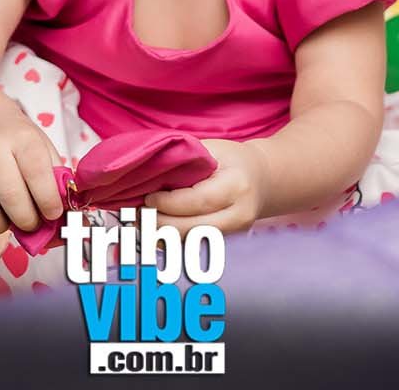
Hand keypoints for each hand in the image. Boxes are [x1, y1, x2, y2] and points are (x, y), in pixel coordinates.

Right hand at [0, 103, 65, 235]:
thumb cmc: (19, 143)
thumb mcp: (44, 149)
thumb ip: (57, 181)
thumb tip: (68, 219)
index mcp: (21, 139)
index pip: (37, 173)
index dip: (48, 201)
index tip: (53, 213)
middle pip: (10, 196)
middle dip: (27, 220)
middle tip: (33, 222)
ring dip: (1, 225)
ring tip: (9, 218)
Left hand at [143, 139, 266, 237]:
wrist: (262, 179)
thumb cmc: (231, 159)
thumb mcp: (212, 149)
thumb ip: (185, 161)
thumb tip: (148, 174)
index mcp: (237, 186)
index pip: (198, 201)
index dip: (168, 203)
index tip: (147, 198)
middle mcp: (240, 215)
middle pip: (192, 229)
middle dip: (159, 224)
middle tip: (136, 214)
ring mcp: (235, 234)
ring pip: (190, 243)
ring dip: (160, 237)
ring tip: (139, 223)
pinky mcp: (226, 244)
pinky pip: (192, 247)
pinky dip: (169, 242)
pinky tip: (152, 231)